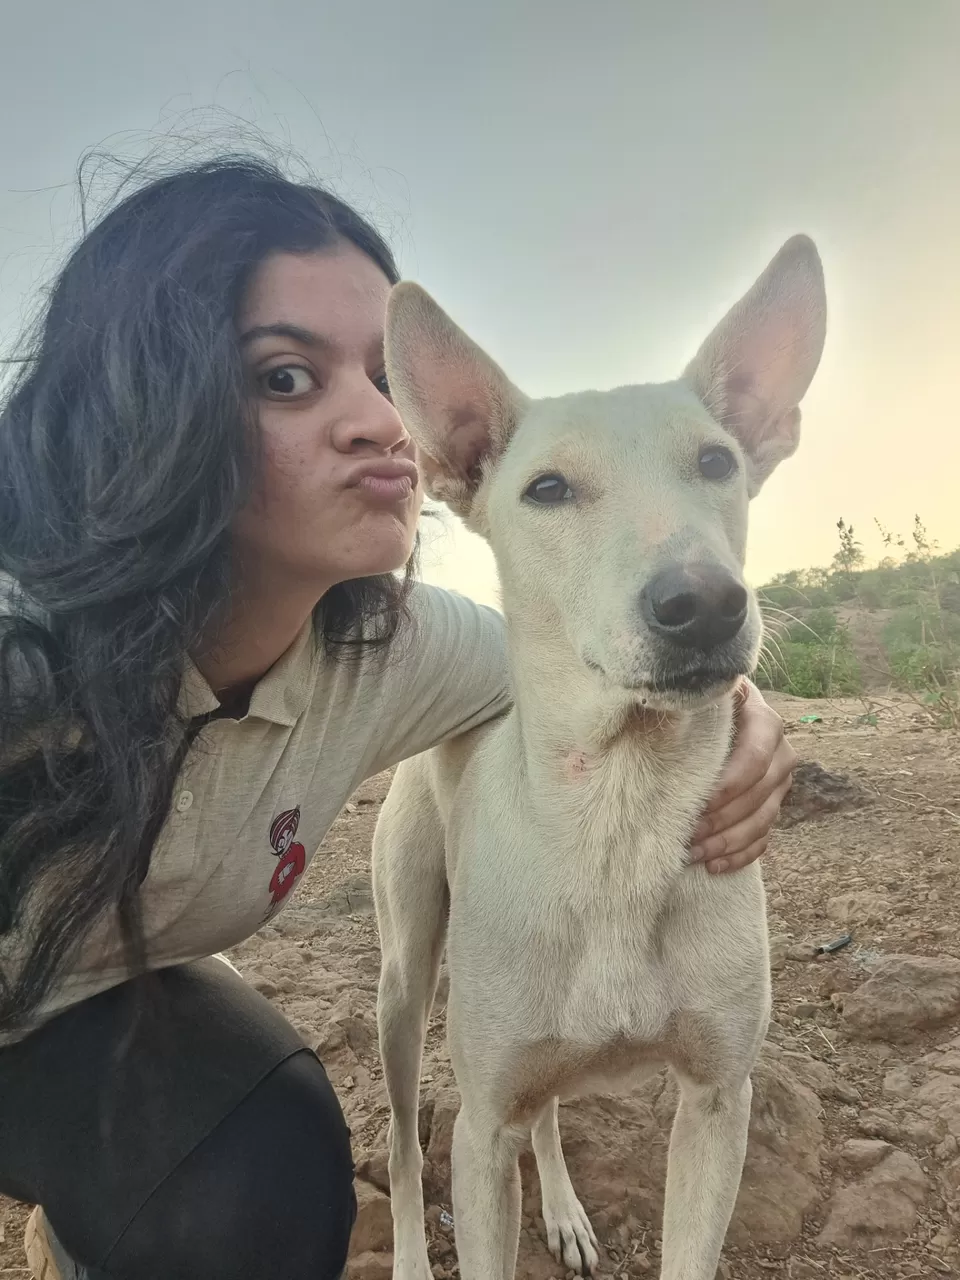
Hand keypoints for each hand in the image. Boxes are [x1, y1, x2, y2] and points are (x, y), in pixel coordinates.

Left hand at [688, 678, 796, 874]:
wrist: (714, 716)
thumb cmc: (695, 706)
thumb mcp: (695, 698)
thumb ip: (684, 702)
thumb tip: (656, 707)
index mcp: (763, 719)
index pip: (756, 757)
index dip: (728, 785)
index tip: (696, 802)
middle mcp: (779, 751)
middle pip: (759, 794)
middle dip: (721, 819)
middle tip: (687, 833)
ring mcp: (779, 782)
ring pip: (763, 820)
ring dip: (727, 842)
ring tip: (692, 853)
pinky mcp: (772, 806)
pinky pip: (765, 839)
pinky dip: (740, 855)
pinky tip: (713, 866)